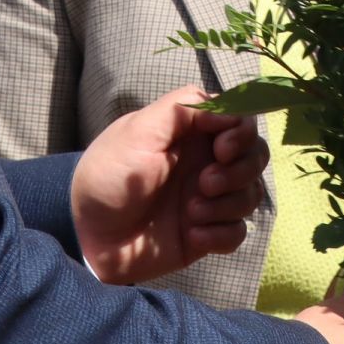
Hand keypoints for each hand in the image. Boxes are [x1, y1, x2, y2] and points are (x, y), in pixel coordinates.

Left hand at [71, 84, 267, 283]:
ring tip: (189, 212)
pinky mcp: (205, 234)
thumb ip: (183, 108)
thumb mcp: (139, 130)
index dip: (242, 135)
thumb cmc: (108, 175)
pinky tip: (192, 235)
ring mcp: (207, 199)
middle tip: (203, 184)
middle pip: (256, 157)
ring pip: (251, 195)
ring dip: (227, 204)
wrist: (87, 234)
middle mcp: (205, 162)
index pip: (242, 122)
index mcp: (192, 134)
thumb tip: (227, 108)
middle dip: (240, 171)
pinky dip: (220, 234)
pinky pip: (237, 233)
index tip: (221, 150)